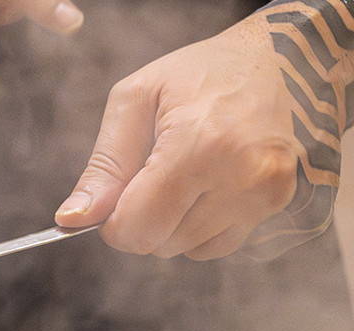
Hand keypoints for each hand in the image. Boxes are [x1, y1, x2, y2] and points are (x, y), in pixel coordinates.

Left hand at [54, 15, 331, 259]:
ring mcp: (267, 193)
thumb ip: (103, 165)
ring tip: (184, 172)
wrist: (276, 57)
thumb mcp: (135, 100)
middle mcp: (243, 175)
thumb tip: (73, 219)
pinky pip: (220, 245)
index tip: (113, 200)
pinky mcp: (280, 203)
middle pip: (161, 244)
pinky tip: (208, 185)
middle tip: (151, 175)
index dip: (113, 223)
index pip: (139, 226)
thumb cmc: (198, 73)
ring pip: (189, 250)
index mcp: (201, 144)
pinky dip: (201, 227)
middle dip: (143, 220)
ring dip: (172, 224)